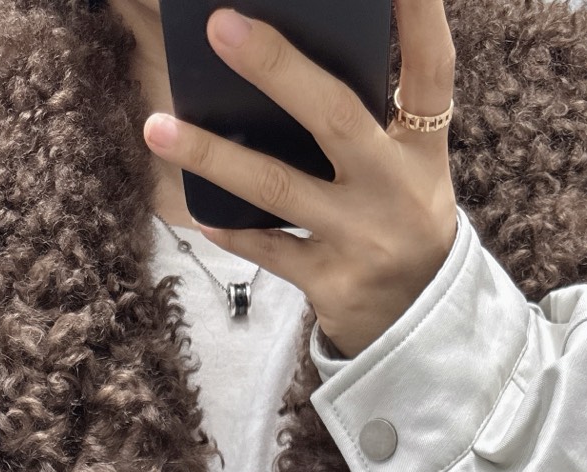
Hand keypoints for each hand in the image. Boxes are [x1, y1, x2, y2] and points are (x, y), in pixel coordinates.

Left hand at [142, 0, 457, 358]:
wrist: (423, 326)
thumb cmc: (399, 220)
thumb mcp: (407, 166)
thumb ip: (367, 116)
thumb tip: (286, 54)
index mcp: (422, 146)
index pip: (430, 68)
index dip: (418, 15)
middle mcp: (395, 188)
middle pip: (334, 116)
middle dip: (277, 70)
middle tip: (222, 25)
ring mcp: (363, 239)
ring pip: (279, 190)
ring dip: (213, 156)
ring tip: (157, 126)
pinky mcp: (333, 284)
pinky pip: (270, 251)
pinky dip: (233, 231)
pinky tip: (199, 212)